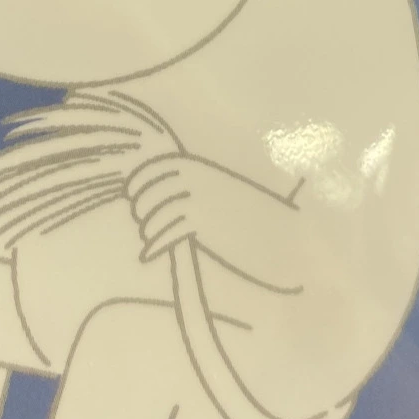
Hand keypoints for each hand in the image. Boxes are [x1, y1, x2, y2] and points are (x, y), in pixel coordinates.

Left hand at [126, 154, 302, 288]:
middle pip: (147, 191)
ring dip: (148, 228)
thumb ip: (195, 186)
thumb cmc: (255, 215)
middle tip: (145, 222)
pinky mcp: (201, 222)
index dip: (138, 183)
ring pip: (153, 213)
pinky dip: (154, 244)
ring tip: (151, 239)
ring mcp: (197, 197)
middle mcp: (194, 177)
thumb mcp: (222, 191)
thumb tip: (159, 195)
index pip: (152, 168)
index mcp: (199, 165)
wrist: (285, 233)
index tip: (133, 196)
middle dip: (141, 207)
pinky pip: (164, 232)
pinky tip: (150, 253)